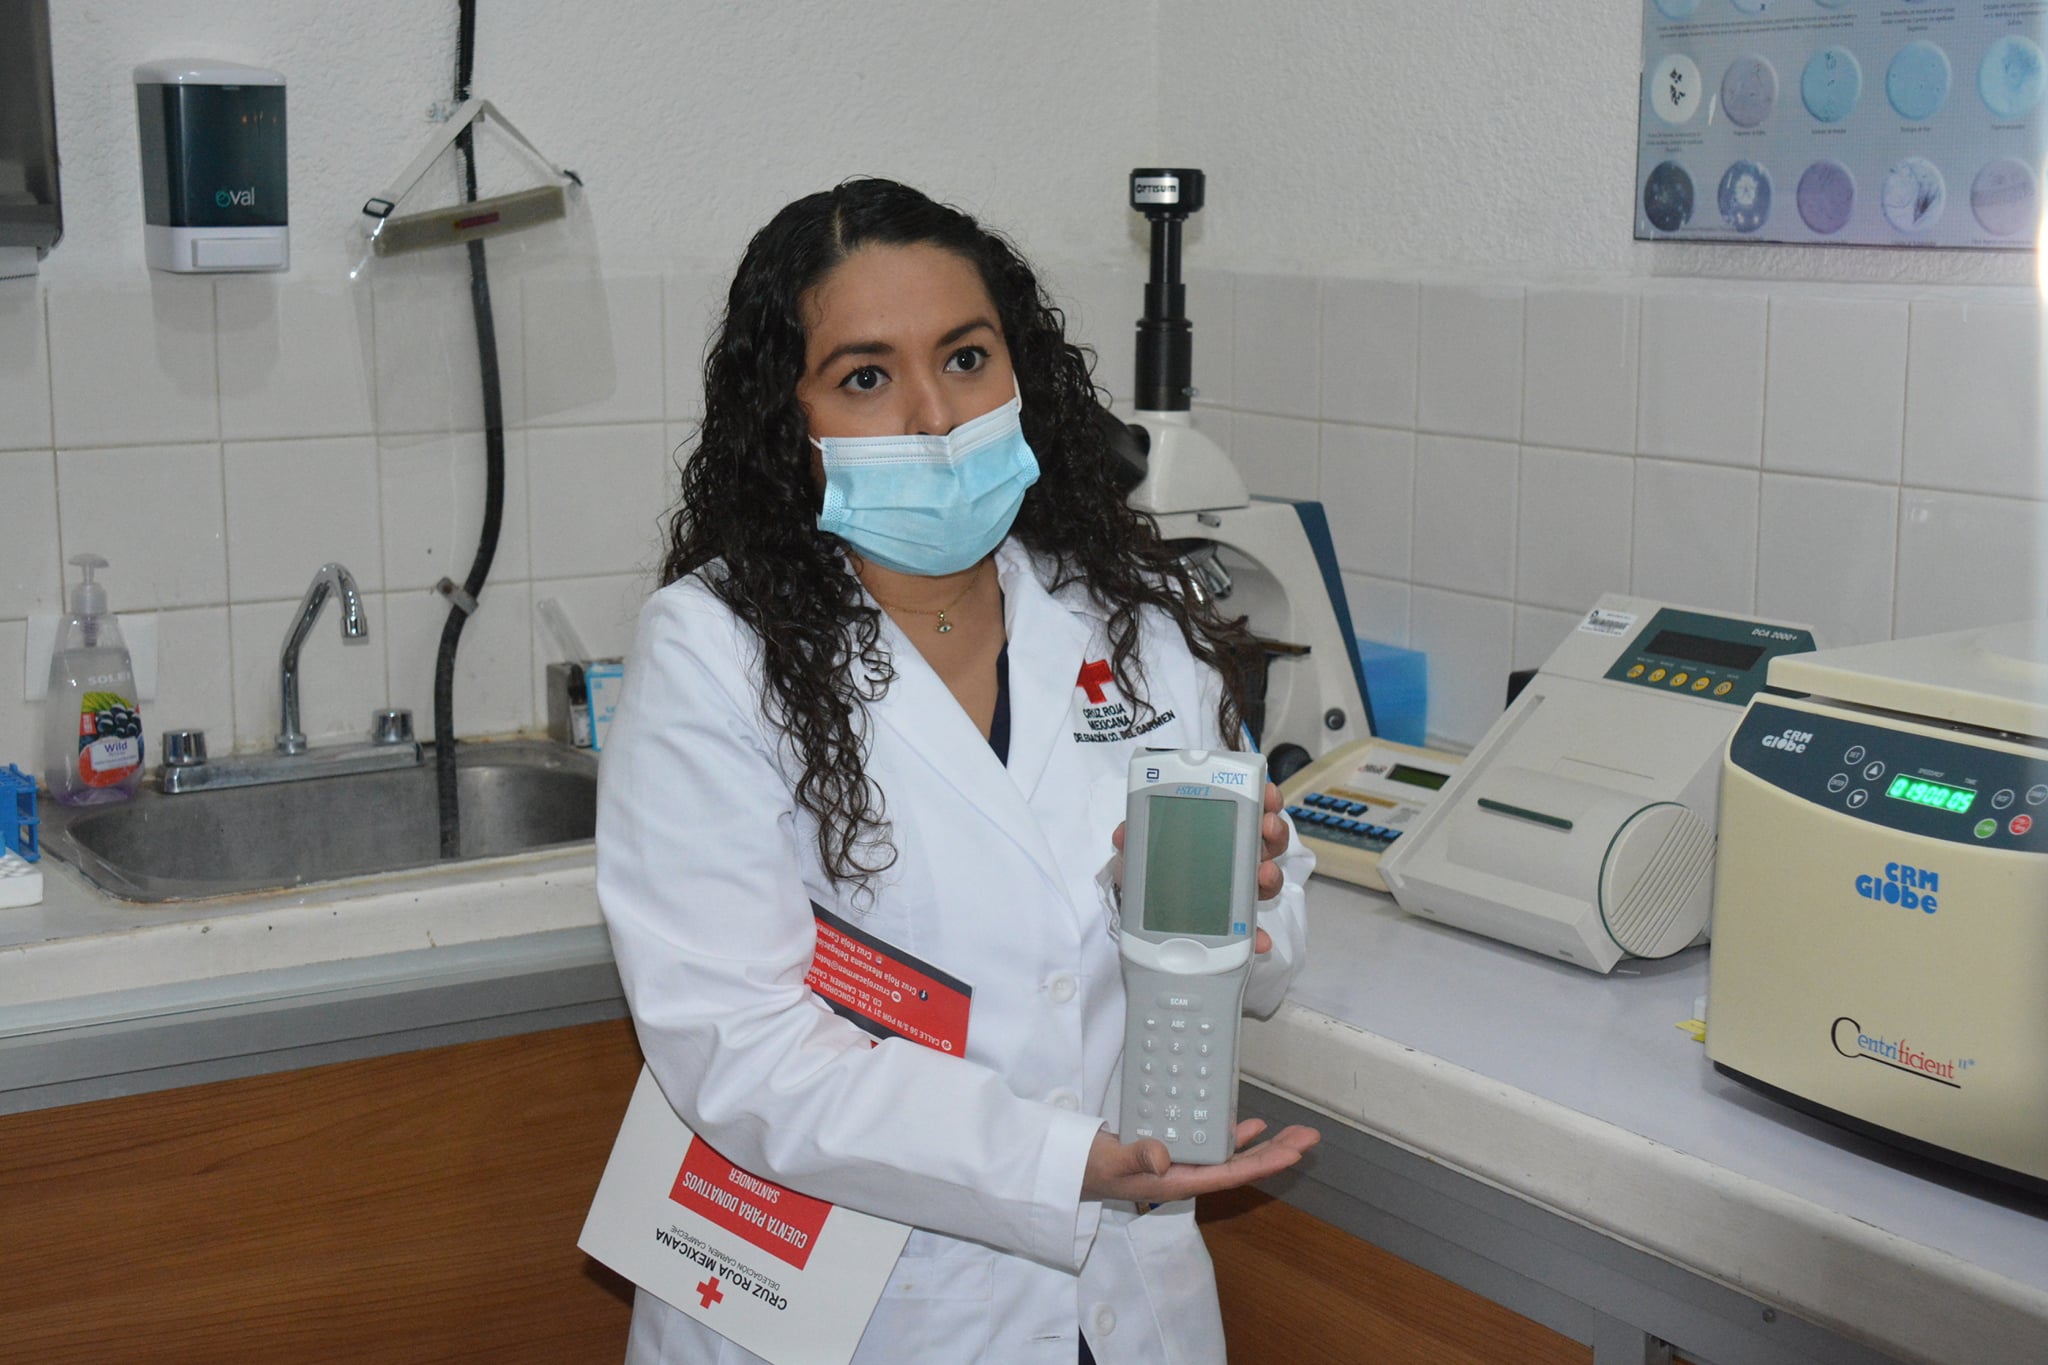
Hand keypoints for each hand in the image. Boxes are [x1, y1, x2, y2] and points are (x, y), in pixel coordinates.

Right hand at [1080, 1118, 1319, 1203]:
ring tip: (1292, 1132)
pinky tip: (1248, 1126)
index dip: (1263, 1163)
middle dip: (1276, 1152)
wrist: (1067, 1168)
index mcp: (1177, 1181)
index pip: (1230, 1173)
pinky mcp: (1171, 1147)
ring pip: (1230, 1155)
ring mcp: (1180, 1161)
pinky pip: (1211, 1144)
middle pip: (1240, 1165)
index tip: (1295, 1153)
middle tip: (1310, 1136)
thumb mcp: (1109, 1162)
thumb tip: (1165, 1156)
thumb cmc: (1087, 1168)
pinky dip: (1233, 1134)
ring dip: (1262, 1144)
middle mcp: (1185, 1173)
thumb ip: (1136, 1158)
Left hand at [1112, 781, 1291, 952]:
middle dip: (1273, 830)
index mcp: (1218, 831)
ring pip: (1267, 877)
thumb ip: (1132, 838)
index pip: (1247, 809)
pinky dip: (1257, 935)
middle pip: (1267, 840)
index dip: (1262, 798)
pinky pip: (1251, 928)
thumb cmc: (1149, 871)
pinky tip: (1260, 940)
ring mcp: (1240, 889)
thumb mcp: (1138, 850)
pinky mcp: (1237, 923)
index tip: (1267, 791)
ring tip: (1263, 874)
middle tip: (1268, 826)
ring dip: (1270, 874)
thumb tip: (1122, 834)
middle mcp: (1236, 856)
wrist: (1144, 911)